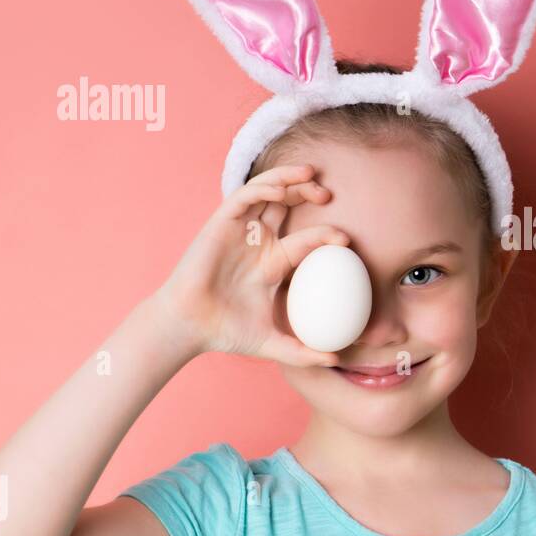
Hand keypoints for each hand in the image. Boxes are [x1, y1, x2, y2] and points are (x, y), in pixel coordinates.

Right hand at [151, 164, 348, 366]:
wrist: (190, 328)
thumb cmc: (227, 332)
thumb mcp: (273, 344)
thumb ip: (303, 352)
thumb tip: (336, 359)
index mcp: (273, 262)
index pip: (305, 239)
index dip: (325, 234)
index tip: (345, 241)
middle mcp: (258, 241)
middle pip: (287, 205)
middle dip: (308, 193)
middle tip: (329, 194)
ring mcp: (239, 230)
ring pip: (266, 192)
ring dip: (288, 179)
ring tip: (310, 176)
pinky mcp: (220, 224)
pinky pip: (243, 197)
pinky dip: (262, 187)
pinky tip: (280, 188)